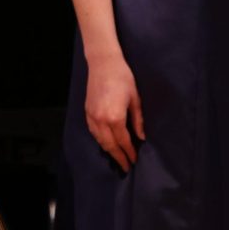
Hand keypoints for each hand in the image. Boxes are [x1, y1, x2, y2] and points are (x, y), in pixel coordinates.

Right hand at [85, 53, 145, 171]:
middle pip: (110, 145)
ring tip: (117, 157)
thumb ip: (138, 120)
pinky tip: (105, 143)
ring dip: (108, 150)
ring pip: (100, 140)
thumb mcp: (135, 98)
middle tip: (126, 167)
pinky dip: (100, 140)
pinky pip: (93, 132)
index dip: (129, 152)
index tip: (134, 161)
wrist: (103, 62)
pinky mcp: (87, 111)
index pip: (123, 141)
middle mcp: (101, 120)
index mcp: (115, 117)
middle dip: (118, 157)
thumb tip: (141, 137)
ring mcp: (92, 116)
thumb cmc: (123, 77)